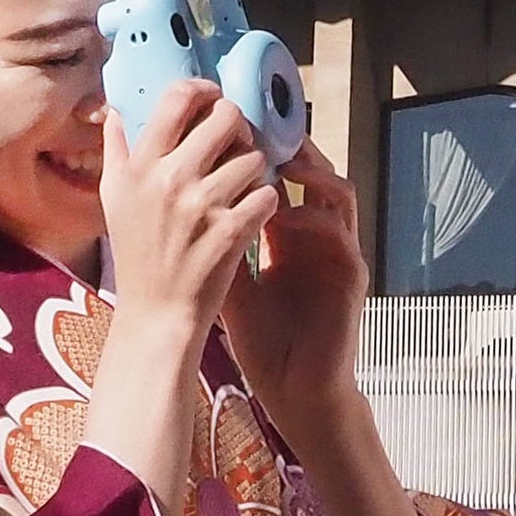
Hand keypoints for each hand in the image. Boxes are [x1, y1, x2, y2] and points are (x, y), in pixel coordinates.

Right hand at [100, 81, 281, 350]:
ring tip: (243, 185)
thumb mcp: (113, 200)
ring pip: (253, 157)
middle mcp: (170, 179)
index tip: (214, 98)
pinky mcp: (231, 232)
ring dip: (255, 168)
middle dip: (239, 128)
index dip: (204, 89)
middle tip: (237, 145)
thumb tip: (110, 111)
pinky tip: (252, 212)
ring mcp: (202, 206)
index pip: (178, 98)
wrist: (156, 314)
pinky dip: (265, 201)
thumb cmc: (137, 255)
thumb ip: (114, 151)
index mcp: (140, 166)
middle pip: (227, 117)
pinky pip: (267, 194)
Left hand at [219, 143, 371, 440]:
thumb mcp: (227, 280)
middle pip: (314, 170)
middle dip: (289, 145)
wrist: (294, 388)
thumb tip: (163, 204)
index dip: (260, 148)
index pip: (281, 175)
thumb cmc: (262, 339)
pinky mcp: (351, 275)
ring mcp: (337, 252)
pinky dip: (314, 218)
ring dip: (312, 171)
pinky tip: (284, 216)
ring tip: (279, 160)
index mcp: (289, 232)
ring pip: (338, 190)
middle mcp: (317, 234)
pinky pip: (340, 234)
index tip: (228, 129)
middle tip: (258, 128)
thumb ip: (209, 241)